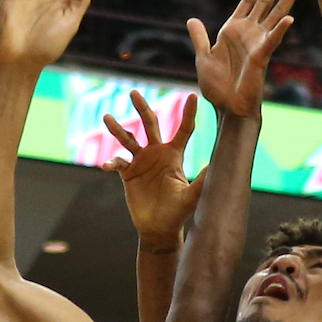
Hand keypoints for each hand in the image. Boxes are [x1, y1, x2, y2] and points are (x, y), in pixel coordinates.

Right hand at [102, 91, 206, 248]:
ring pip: (128, 139)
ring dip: (118, 129)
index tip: (193, 95)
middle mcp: (157, 154)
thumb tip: (215, 165)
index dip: (189, 113)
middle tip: (133, 93)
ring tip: (107, 117)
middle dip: (142, 108)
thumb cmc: (178, 212)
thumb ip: (201, 181)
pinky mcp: (128, 173)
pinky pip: (118, 163)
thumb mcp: (191, 196)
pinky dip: (112, 162)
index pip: (184, 130)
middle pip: (150, 125)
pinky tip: (107, 165)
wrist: (158, 228)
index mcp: (174, 155)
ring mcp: (141, 162)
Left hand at [188, 0, 303, 116]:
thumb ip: (200, 37)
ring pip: (276, 14)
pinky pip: (272, 40)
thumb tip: (192, 19)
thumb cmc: (217, 86)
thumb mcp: (203, 57)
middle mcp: (250, 33)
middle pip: (265, 0)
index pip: (247, 0)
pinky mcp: (261, 57)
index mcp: (234, 30)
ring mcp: (258, 43)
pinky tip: (290, 18)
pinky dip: (280, 30)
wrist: (227, 108)